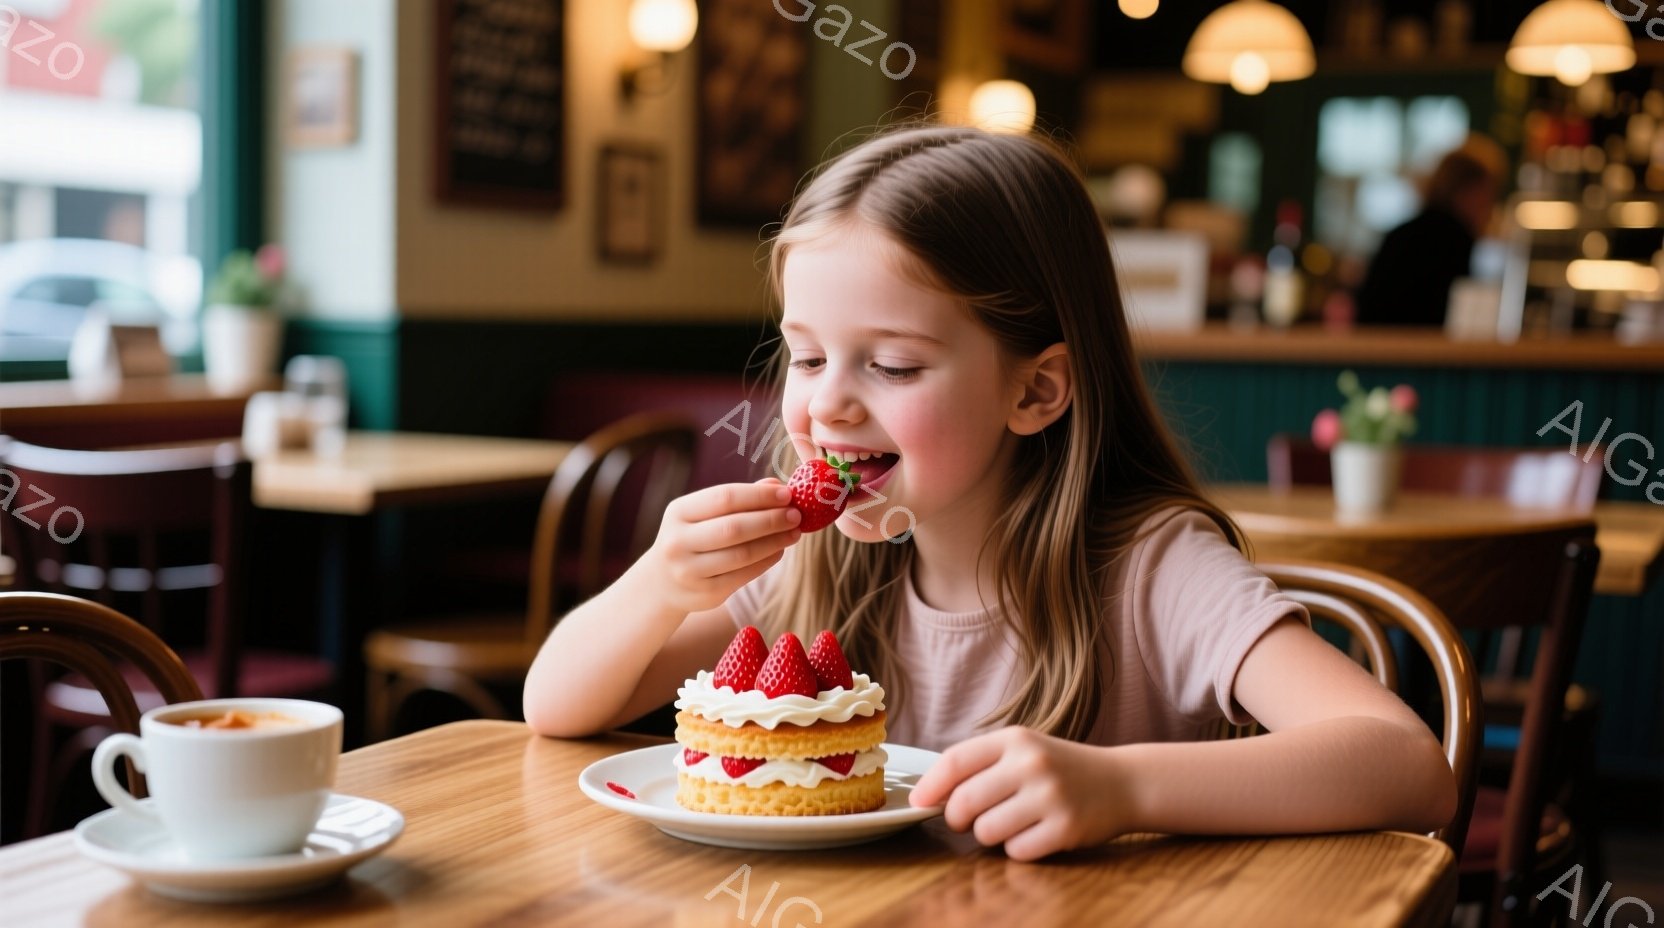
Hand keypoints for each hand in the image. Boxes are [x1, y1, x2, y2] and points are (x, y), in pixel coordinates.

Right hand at [638, 478, 801, 616]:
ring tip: (794, 532)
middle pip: (734, 528)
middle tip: (796, 515)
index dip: (759, 495)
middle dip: (771, 520)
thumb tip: (777, 486)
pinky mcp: (705, 594)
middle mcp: (678, 541)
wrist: (661, 582)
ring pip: (742, 554)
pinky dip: (767, 561)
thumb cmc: (692, 537)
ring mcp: (689, 571)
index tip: (787, 494)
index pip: (724, 498)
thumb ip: (738, 499)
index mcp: (678, 512)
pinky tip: (780, 550)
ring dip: (774, 542)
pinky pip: (744, 575)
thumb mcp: (703, 514)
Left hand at [909, 726, 1131, 860]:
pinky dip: (1018, 849)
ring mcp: (1051, 796)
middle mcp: (1032, 764)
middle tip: (969, 819)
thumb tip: (926, 794)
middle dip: (957, 818)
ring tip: (1011, 822)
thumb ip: (979, 765)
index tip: (918, 802)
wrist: (1122, 782)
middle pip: (964, 803)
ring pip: (986, 832)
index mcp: (1015, 739)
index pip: (955, 761)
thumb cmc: (1060, 768)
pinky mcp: (1066, 828)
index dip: (930, 786)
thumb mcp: (1023, 750)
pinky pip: (1016, 851)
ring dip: (990, 835)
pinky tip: (1034, 834)